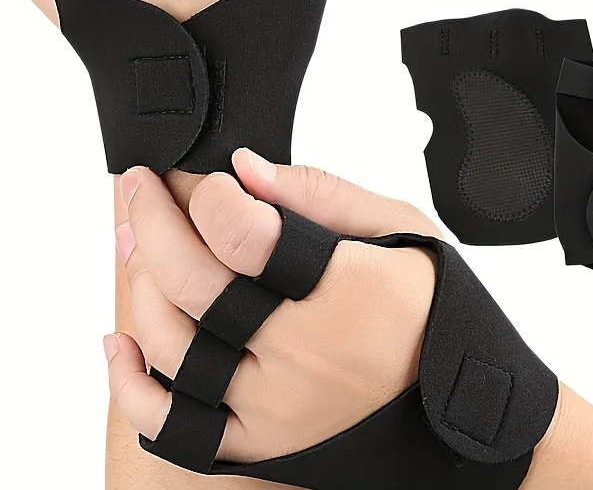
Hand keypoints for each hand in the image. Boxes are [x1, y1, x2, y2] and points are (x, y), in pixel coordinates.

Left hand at [108, 149, 439, 461]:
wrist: (454, 398)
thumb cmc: (430, 303)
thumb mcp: (402, 229)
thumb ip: (323, 194)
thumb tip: (242, 168)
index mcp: (346, 295)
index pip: (245, 238)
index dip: (210, 196)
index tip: (211, 179)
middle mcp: (302, 360)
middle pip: (194, 285)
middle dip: (154, 222)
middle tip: (140, 185)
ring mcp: (274, 410)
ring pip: (172, 347)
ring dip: (138, 284)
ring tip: (134, 239)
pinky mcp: (259, 443)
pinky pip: (171, 426)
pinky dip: (130, 384)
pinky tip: (119, 340)